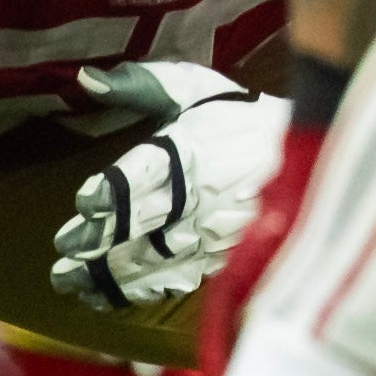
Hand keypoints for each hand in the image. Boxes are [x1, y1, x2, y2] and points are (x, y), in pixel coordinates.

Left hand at [52, 67, 284, 312]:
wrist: (312, 152)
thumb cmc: (242, 118)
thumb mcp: (195, 90)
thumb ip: (141, 86)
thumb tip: (85, 78)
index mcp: (193, 150)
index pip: (145, 174)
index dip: (113, 192)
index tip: (85, 201)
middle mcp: (202, 194)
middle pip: (140, 223)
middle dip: (96, 241)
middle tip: (63, 253)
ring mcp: (214, 231)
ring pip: (152, 258)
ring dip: (107, 273)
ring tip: (71, 282)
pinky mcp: (224, 257)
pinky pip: (178, 279)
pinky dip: (142, 291)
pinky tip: (111, 296)